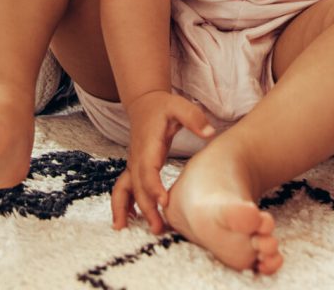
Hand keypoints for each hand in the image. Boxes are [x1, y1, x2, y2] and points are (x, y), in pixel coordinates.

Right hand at [110, 91, 214, 232]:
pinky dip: (122, 204)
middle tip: (159, 228)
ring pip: (125, 189)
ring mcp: (133, 164)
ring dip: (125, 209)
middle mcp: (137, 157)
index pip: (148, 169)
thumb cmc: (163, 106)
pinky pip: (124, 188)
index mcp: (148, 145)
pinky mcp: (134, 168)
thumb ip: (194, 118)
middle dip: (146, 208)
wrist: (145, 103)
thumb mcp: (179, 105)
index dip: (154, 186)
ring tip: (127, 229)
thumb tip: (210, 132)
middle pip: (138, 187)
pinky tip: (127, 220)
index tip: (164, 201)